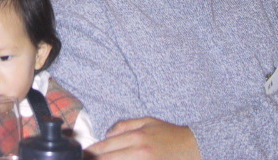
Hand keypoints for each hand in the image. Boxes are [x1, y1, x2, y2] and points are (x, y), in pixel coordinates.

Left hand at [85, 117, 200, 159]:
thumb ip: (124, 126)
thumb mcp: (148, 122)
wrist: (195, 148)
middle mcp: (139, 153)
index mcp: (137, 137)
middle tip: (84, 159)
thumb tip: (106, 134)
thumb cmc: (170, 135)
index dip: (91, 153)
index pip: (105, 147)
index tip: (83, 155)